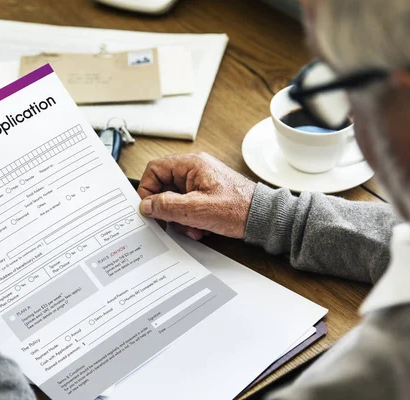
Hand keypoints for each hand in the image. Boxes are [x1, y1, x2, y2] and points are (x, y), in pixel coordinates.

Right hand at [138, 153, 255, 239]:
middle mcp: (195, 169)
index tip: (149, 208)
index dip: (147, 189)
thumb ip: (167, 206)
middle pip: (164, 187)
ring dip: (179, 218)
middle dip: (167, 209)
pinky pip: (187, 205)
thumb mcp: (196, 210)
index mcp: (191, 164)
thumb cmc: (239, 208)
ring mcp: (201, 182)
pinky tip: (200, 228)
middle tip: (173, 222)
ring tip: (193, 228)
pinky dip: (190, 219)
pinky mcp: (207, 194)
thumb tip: (146, 205)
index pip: (154, 169)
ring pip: (175, 199)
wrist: (263, 218)